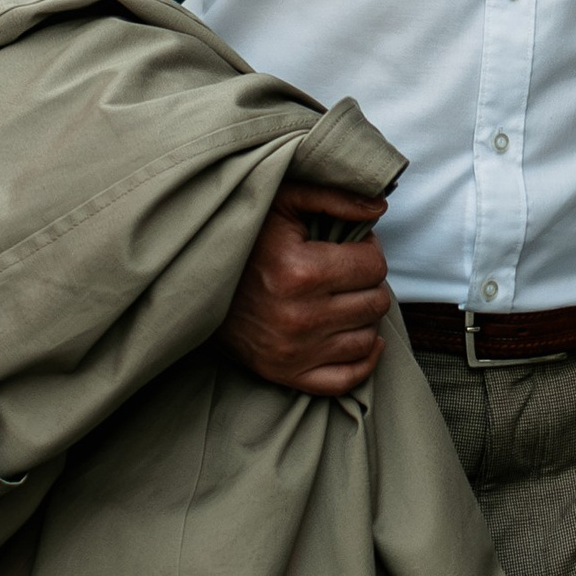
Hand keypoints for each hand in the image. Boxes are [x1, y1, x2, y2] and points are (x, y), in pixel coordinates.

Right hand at [217, 183, 390, 394]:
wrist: (196, 281)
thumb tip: (379, 206)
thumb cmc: (244, 237)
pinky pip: (347, 379)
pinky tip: (358, 334)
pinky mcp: (286, 374)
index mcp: (301, 272)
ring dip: (364, 316)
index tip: (353, 247)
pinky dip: (363, 359)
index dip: (368, 251)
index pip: (373, 266)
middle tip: (349, 271)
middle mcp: (300, 317)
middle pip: (375, 302)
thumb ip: (334, 197)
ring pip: (367, 338)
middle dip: (369, 282)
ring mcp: (294, 351)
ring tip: (346, 297)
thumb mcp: (283, 201)